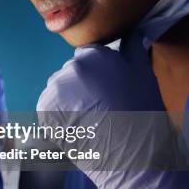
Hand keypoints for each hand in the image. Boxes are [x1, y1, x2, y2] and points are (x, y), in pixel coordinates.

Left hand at [37, 34, 188, 188]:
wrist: (130, 155)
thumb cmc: (142, 115)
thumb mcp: (143, 75)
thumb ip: (132, 49)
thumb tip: (131, 32)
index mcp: (94, 54)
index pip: (86, 58)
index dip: (96, 78)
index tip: (107, 93)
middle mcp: (71, 66)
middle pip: (70, 75)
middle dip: (81, 90)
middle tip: (101, 110)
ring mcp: (56, 88)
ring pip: (58, 92)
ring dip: (68, 104)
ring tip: (89, 121)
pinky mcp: (44, 108)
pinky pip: (48, 109)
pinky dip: (57, 118)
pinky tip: (76, 128)